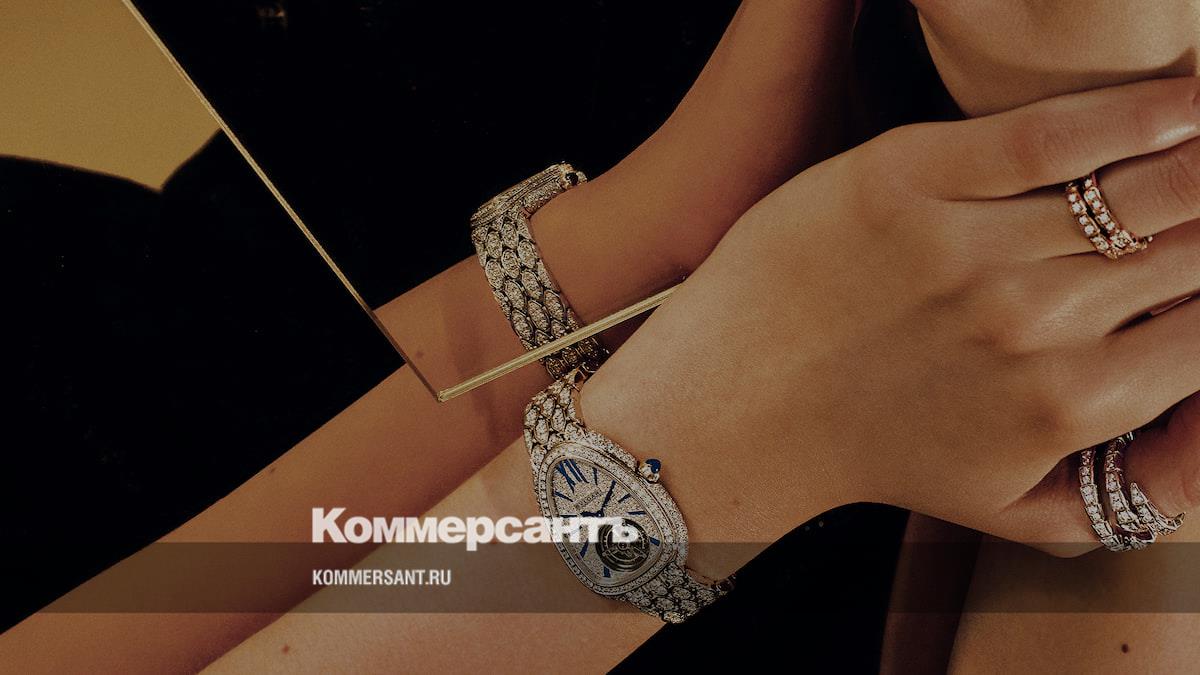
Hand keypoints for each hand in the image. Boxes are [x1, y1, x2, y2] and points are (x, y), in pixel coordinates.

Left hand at [582, 77, 1199, 558]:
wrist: (733, 411)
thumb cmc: (873, 453)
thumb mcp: (1005, 506)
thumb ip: (1121, 493)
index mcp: (1070, 404)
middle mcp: (1033, 325)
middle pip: (1192, 246)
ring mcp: (966, 247)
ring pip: (1144, 183)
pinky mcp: (903, 181)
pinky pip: (1047, 132)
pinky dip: (1134, 112)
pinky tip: (1181, 101)